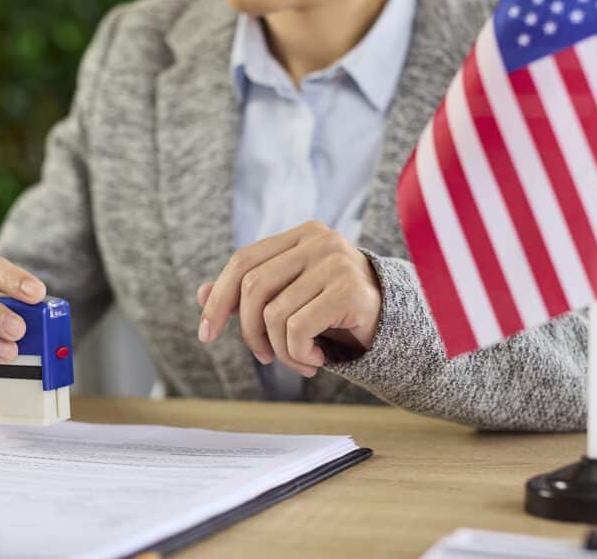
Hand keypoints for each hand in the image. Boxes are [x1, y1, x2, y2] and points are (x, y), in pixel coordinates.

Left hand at [197, 221, 381, 376]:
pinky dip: (297, 354)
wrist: (396, 322)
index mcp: (300, 235)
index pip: (243, 261)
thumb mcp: (292, 297)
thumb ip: (251, 293)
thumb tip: (201, 295)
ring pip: (274, 314)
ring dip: (279, 351)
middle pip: (253, 287)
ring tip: (298, 361)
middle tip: (262, 357)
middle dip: (249, 332)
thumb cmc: (337, 309)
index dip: (218, 298)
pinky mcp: (349, 290)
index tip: (206, 334)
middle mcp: (318, 241)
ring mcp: (335, 262)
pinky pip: (297, 329)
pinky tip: (315, 360)